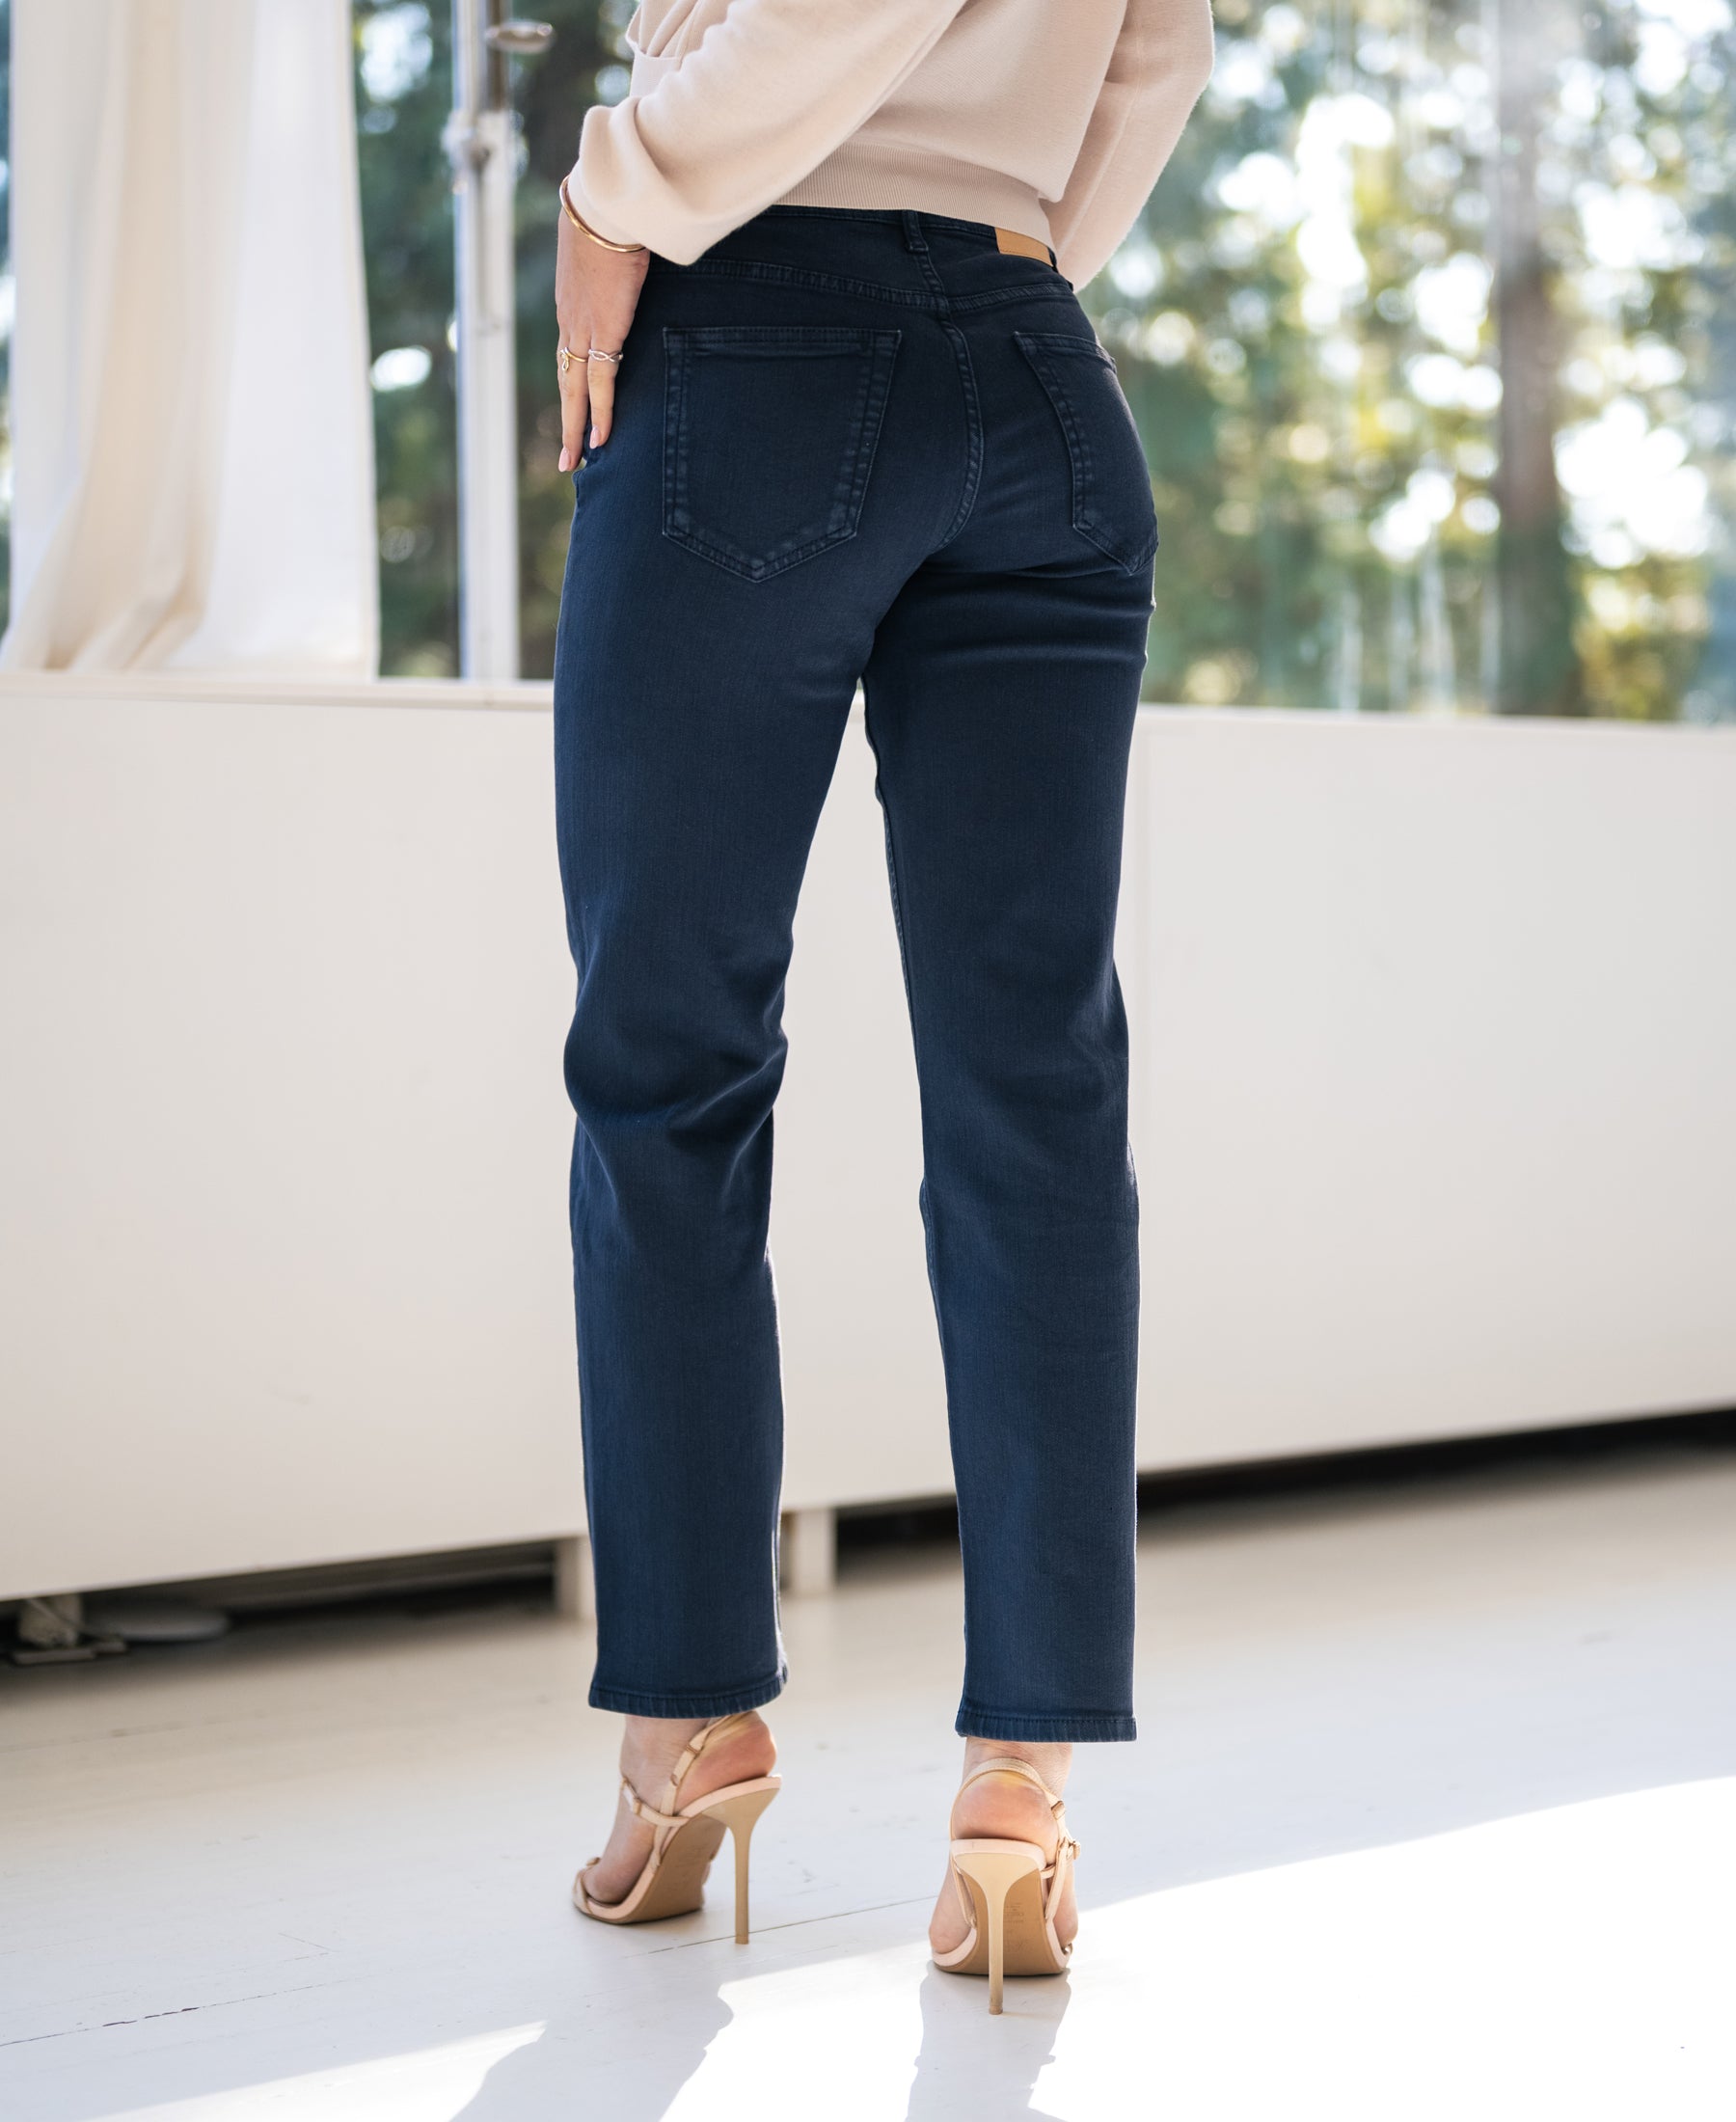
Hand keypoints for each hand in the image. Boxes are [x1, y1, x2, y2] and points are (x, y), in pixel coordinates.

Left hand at [556, 200, 649, 467]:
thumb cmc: (614, 211)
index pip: (569, 350)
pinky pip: (598, 384)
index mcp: (571, 299)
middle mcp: (570, 319)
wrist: (607, 203)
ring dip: (574, 427)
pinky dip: (598, 414)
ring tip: (575, 460)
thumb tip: (634, 247)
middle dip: (566, 419)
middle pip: (565, 379)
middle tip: (565, 458)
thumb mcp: (611, 238)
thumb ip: (617, 255)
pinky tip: (599, 441)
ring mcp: (581, 328)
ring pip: (574, 389)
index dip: (572, 379)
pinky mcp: (602, 333)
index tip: (574, 405)